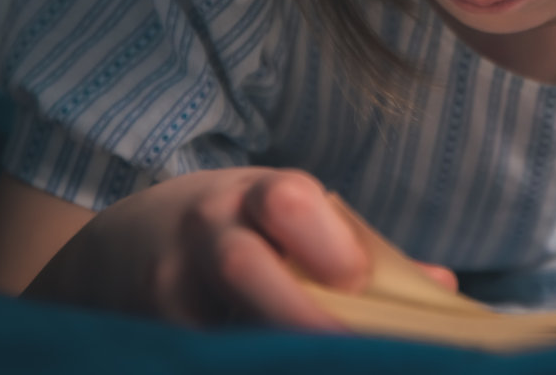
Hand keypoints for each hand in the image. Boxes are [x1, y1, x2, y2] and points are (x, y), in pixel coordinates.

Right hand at [22, 167, 456, 328]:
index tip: (361, 283)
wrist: (115, 253)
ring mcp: (167, 294)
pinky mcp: (154, 337)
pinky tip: (280, 363)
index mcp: (250, 197)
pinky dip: (249, 361)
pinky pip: (207, 355)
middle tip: (350, 346)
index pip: (289, 202)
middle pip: (244, 270)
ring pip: (220, 332)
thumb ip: (357, 250)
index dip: (331, 246)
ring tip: (322, 360)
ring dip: (271, 350)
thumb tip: (440, 289)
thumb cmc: (232, 229)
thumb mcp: (283, 216)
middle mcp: (203, 238)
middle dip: (301, 315)